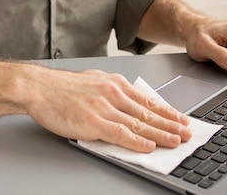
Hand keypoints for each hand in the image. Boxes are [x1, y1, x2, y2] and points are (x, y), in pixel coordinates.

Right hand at [24, 67, 192, 151]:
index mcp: (115, 83)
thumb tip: (131, 102)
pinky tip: (148, 146)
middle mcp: (113, 93)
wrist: (40, 88)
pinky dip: (136, 140)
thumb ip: (114, 92)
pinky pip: (120, 133)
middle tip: (186, 132)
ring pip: (139, 123)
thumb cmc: (63, 87)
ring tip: (175, 140)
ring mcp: (104, 107)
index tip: (181, 119)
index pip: (147, 100)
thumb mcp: (94, 81)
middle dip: (170, 123)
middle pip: (148, 112)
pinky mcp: (93, 122)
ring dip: (160, 133)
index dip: (167, 111)